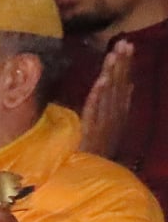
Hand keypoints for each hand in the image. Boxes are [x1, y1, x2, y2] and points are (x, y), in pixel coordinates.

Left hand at [80, 40, 134, 157]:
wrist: (95, 178)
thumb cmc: (98, 153)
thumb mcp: (111, 127)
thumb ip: (118, 106)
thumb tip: (128, 85)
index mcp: (120, 114)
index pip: (124, 84)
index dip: (126, 65)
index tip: (127, 44)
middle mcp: (116, 117)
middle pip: (120, 86)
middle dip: (122, 63)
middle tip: (124, 42)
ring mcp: (105, 124)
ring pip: (109, 94)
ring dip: (112, 73)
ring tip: (114, 54)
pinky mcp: (93, 132)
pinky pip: (96, 110)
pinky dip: (99, 95)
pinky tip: (102, 80)